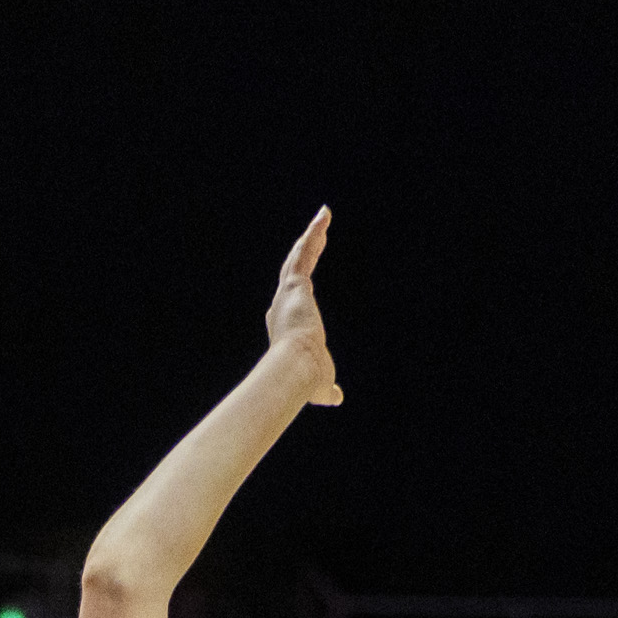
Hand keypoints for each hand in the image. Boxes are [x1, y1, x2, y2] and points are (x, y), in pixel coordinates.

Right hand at [265, 207, 342, 406]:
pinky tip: (324, 219)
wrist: (296, 369)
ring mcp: (287, 293)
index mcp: (285, 326)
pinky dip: (314, 234)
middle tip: (314, 238)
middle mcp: (282, 306)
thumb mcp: (320, 385)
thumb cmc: (306, 380)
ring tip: (323, 219)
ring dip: (311, 238)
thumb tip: (336, 398)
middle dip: (305, 254)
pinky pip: (305, 252)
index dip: (298, 286)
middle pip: (294, 272)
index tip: (302, 277)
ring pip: (299, 258)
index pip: (293, 299)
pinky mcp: (295, 284)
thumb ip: (327, 390)